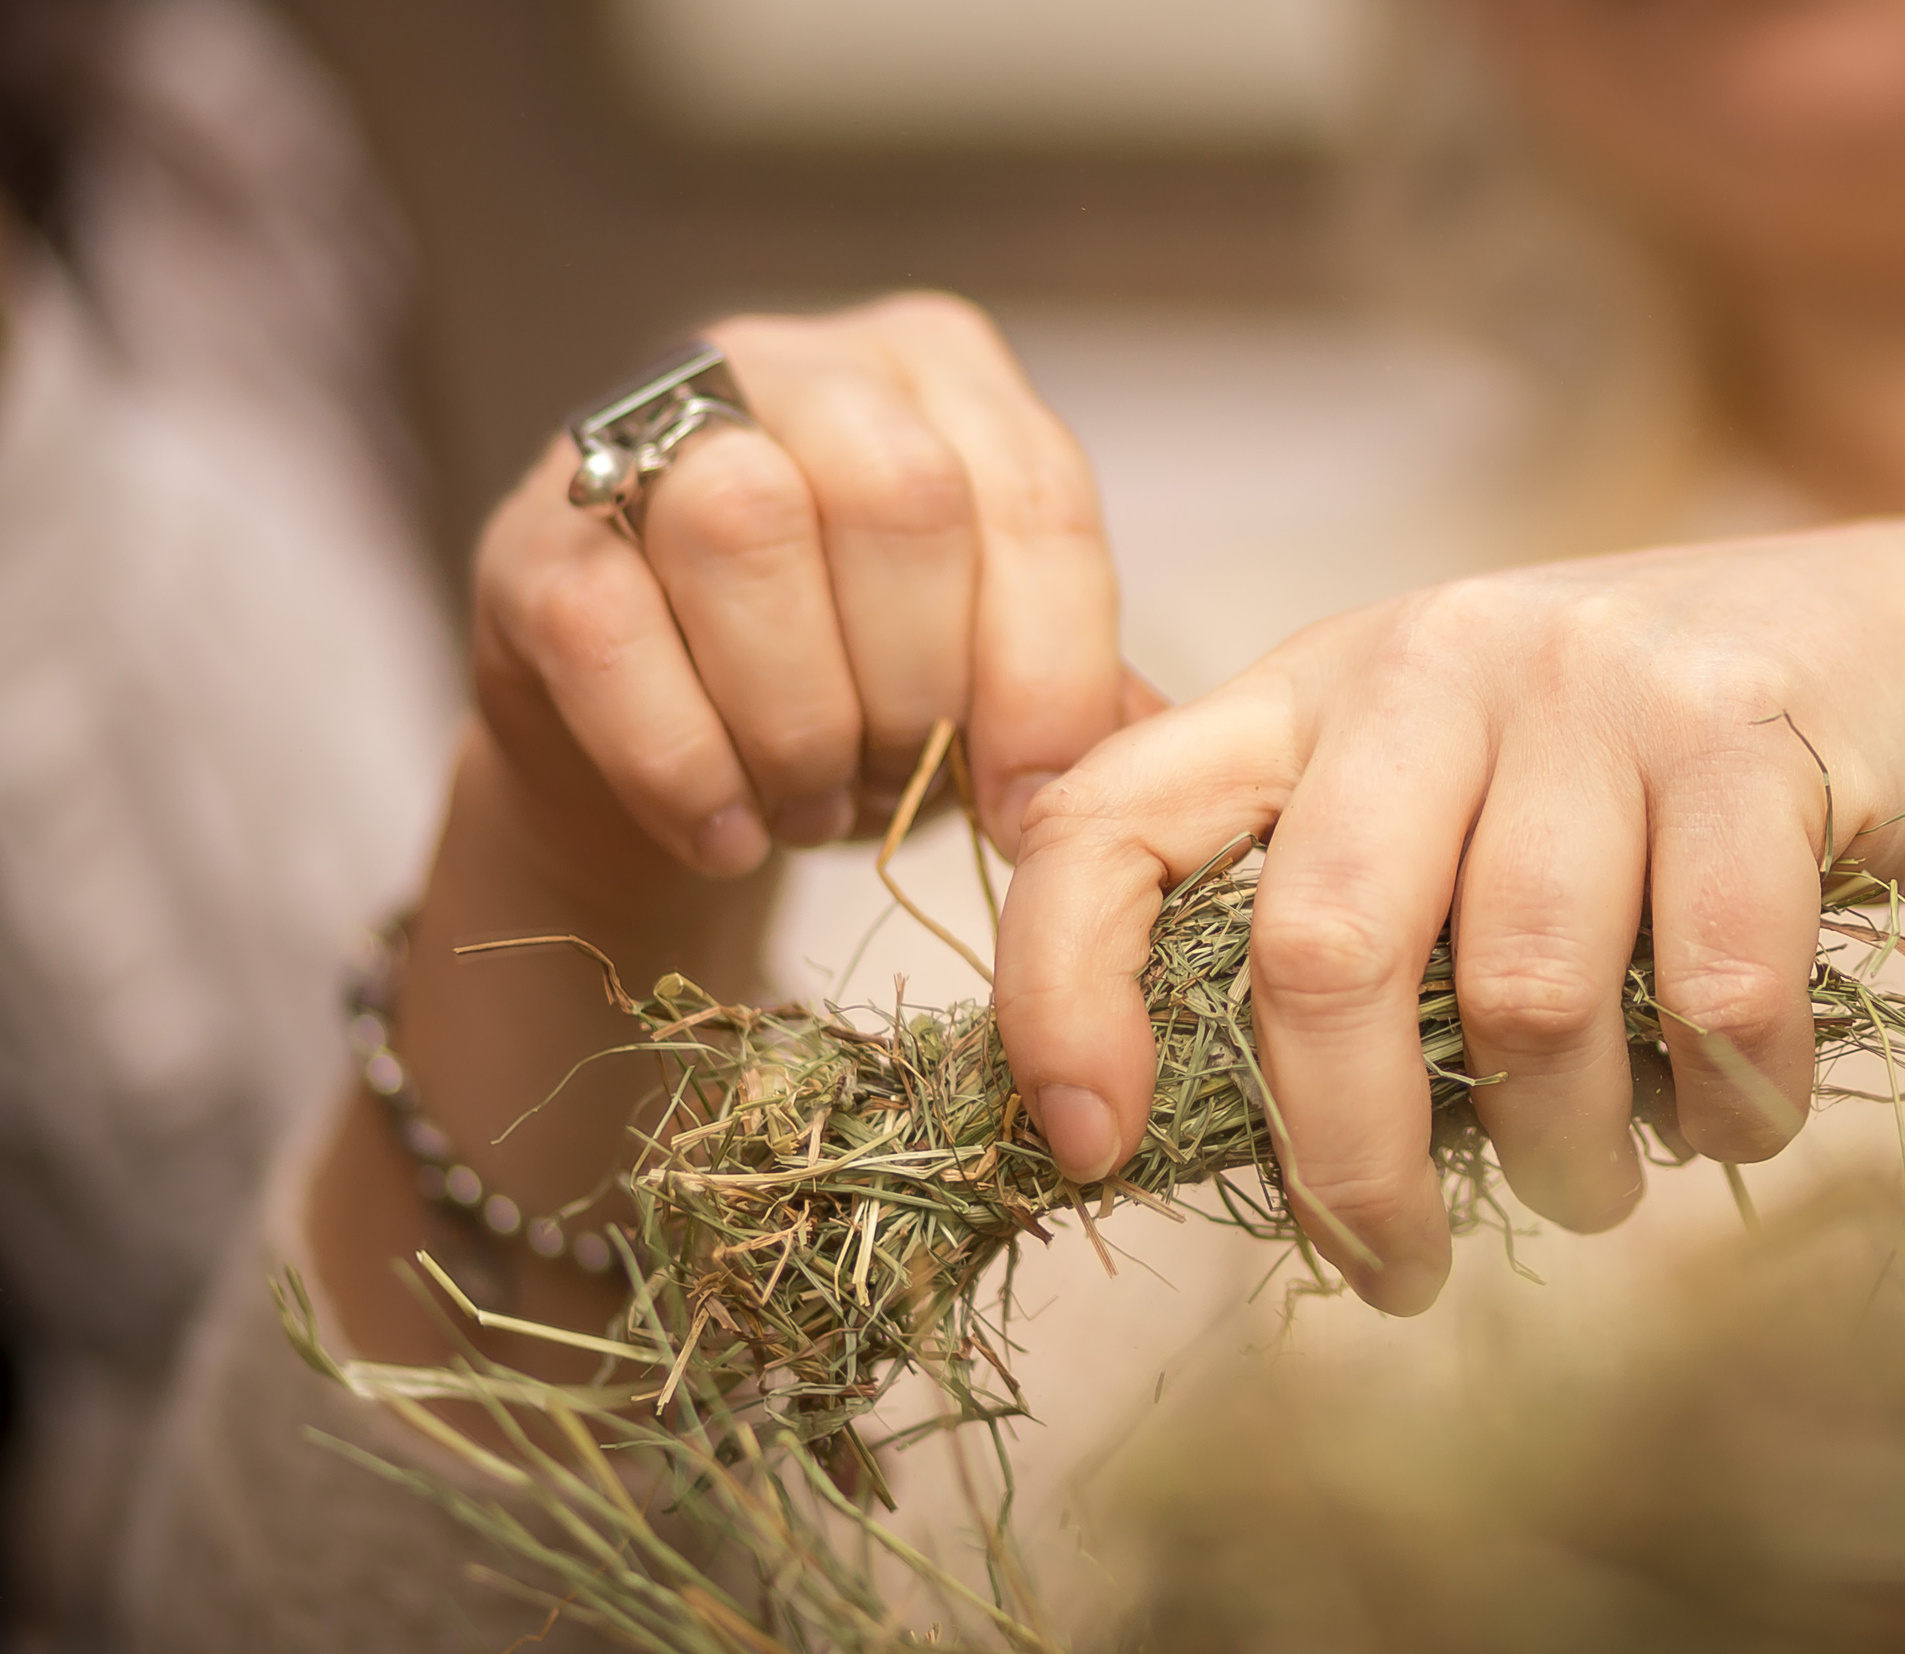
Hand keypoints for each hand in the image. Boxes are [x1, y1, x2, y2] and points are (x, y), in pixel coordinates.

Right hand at [472, 292, 1158, 907]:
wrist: (653, 754)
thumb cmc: (852, 691)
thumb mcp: (981, 675)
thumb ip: (1071, 691)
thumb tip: (1161, 751)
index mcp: (939, 370)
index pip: (1033, 495)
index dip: (1049, 671)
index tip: (1038, 808)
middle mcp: (794, 361)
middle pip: (900, 494)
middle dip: (922, 684)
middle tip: (908, 784)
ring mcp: (641, 430)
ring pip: (746, 528)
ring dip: (802, 718)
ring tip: (815, 803)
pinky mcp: (531, 541)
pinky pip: (611, 633)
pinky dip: (687, 763)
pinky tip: (728, 829)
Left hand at [993, 521, 1904, 1313]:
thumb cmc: (1641, 791)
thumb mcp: (1453, 816)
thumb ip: (1332, 933)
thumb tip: (1173, 1142)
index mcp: (1313, 694)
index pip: (1111, 821)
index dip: (1060, 989)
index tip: (1086, 1146)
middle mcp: (1433, 664)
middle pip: (1320, 953)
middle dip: (1349, 1164)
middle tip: (1393, 1273)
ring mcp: (1592, 681)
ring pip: (1527, 999)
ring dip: (1566, 1157)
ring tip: (1597, 1183)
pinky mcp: (1749, 726)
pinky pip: (1716, 995)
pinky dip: (1725, 1109)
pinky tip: (1736, 1114)